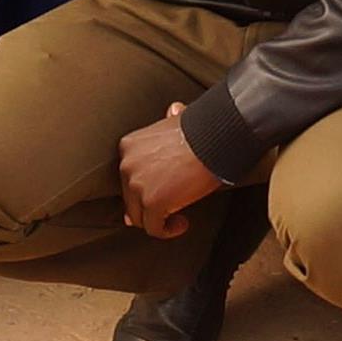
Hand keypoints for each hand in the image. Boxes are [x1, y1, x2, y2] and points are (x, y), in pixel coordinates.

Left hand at [119, 106, 225, 235]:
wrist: (214, 138)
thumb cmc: (201, 129)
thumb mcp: (177, 120)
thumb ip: (168, 120)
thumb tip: (172, 110)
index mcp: (129, 146)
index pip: (128, 177)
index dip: (142, 188)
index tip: (158, 192)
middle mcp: (127, 165)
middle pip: (130, 198)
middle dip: (147, 206)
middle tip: (168, 209)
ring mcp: (137, 185)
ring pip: (140, 216)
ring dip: (157, 220)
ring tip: (177, 218)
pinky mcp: (152, 202)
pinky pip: (154, 228)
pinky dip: (167, 231)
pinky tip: (181, 224)